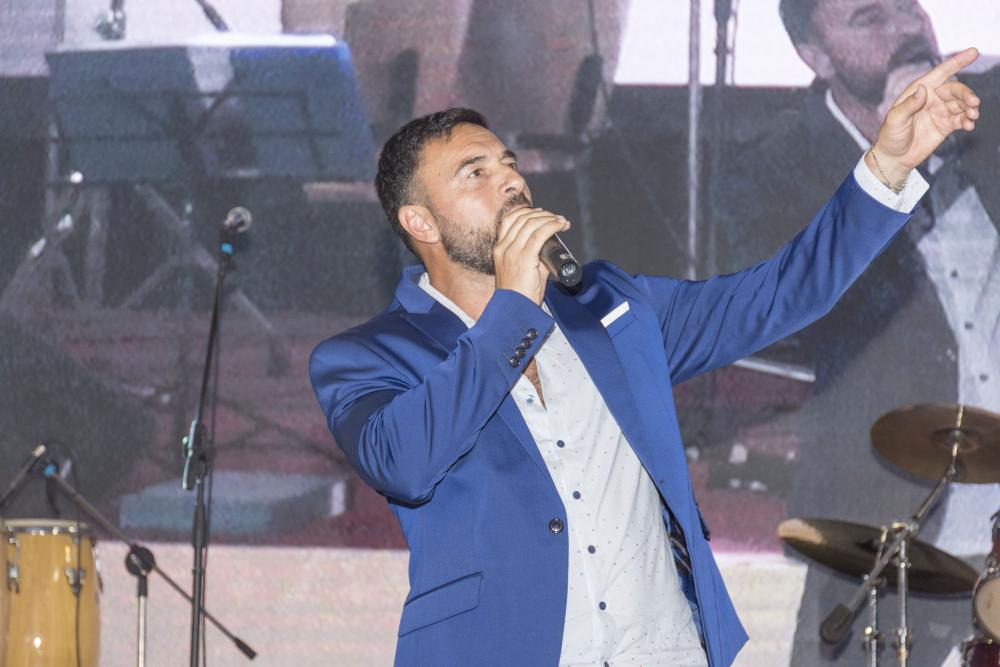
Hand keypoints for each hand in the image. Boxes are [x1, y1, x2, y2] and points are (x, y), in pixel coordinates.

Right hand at [493, 207, 569, 304]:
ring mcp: (511, 252)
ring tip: (562, 222)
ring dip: (550, 218)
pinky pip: (539, 234)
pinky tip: (560, 225)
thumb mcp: (522, 270)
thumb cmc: (520, 295)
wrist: (514, 311)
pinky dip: (552, 226)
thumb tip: (548, 247)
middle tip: (557, 219)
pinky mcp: (523, 258)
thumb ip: (533, 256)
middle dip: (542, 214)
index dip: (527, 212)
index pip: (510, 219)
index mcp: (499, 249)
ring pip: (531, 223)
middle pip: (522, 218)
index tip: (542, 214)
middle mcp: (503, 247)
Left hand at [870, 47, 981, 183]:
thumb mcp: (895, 120)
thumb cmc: (890, 136)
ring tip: (973, 116)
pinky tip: (969, 126)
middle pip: (955, 90)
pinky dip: (969, 120)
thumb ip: (909, 105)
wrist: (894, 158)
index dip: (957, 61)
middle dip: (967, 94)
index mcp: (919, 91)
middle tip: (974, 103)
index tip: (974, 51)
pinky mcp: (946, 126)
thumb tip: (923, 89)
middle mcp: (932, 98)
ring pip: (962, 104)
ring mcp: (940, 112)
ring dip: (971, 107)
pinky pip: (962, 119)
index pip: (941, 73)